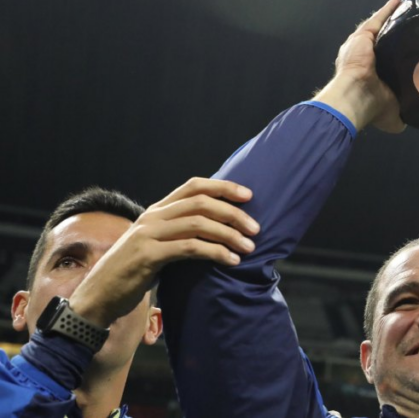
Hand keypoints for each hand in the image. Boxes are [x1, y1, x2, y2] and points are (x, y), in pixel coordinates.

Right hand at [68, 178, 259, 327]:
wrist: (99, 296)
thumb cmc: (134, 272)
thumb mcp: (158, 245)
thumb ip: (180, 233)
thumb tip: (219, 228)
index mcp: (157, 210)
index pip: (194, 186)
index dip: (223, 187)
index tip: (249, 195)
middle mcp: (153, 217)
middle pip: (202, 202)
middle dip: (233, 213)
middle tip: (256, 228)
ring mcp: (149, 234)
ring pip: (199, 223)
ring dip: (229, 234)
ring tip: (249, 247)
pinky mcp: (148, 255)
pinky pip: (190, 247)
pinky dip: (216, 252)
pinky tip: (232, 261)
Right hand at [313, 0, 405, 132]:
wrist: (356, 97)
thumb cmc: (371, 107)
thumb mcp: (390, 117)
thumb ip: (399, 117)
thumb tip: (407, 121)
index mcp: (365, 75)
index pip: (382, 62)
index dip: (391, 57)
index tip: (405, 53)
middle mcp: (361, 58)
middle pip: (380, 42)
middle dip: (392, 35)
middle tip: (410, 28)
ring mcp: (361, 45)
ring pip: (379, 28)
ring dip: (391, 19)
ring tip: (407, 10)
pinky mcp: (363, 36)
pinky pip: (378, 19)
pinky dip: (387, 10)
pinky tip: (398, 1)